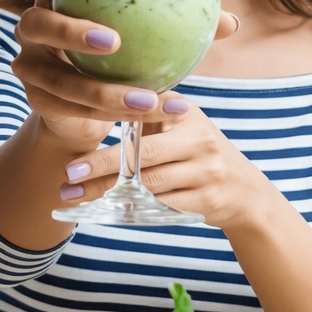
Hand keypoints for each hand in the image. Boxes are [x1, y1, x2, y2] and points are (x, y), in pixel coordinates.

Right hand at [12, 0, 239, 152]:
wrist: (85, 105)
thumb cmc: (120, 52)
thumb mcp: (144, 31)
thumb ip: (180, 21)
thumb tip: (230, 22)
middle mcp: (34, 28)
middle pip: (33, 22)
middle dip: (70, 30)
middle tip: (112, 40)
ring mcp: (30, 66)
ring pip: (58, 79)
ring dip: (103, 90)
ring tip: (147, 98)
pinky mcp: (38, 101)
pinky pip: (72, 109)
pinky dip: (110, 113)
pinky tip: (147, 114)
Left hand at [56, 102, 274, 230]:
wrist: (245, 191)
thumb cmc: (198, 152)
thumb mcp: (182, 125)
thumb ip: (148, 115)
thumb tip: (95, 100)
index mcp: (185, 113)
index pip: (141, 117)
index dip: (108, 130)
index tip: (74, 148)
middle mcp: (199, 139)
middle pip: (142, 156)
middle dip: (101, 168)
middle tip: (67, 177)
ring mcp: (205, 171)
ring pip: (149, 185)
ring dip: (109, 194)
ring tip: (75, 198)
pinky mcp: (207, 200)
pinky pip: (163, 206)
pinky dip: (135, 209)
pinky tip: (108, 211)